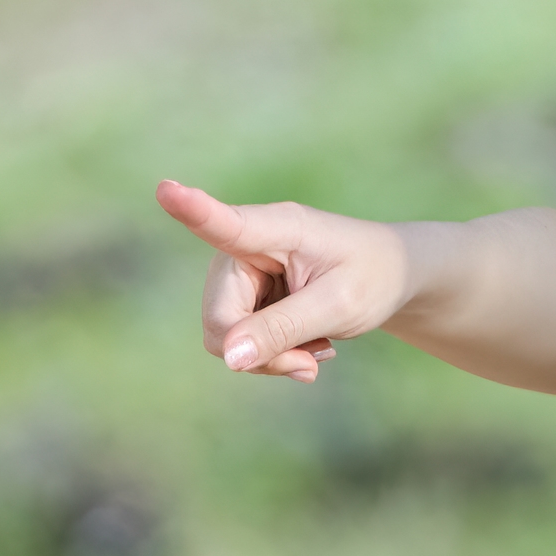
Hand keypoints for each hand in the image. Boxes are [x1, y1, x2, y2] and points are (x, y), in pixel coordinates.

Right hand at [157, 180, 421, 382]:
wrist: (390, 277)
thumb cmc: (373, 278)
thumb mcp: (338, 308)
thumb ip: (283, 330)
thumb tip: (228, 357)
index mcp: (277, 228)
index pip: (226, 223)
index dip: (192, 209)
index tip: (166, 189)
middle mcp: (246, 246)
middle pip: (220, 315)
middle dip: (259, 350)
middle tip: (310, 365)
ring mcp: (241, 272)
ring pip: (225, 336)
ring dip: (268, 357)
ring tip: (315, 353)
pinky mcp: (244, 295)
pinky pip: (237, 341)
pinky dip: (271, 354)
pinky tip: (306, 347)